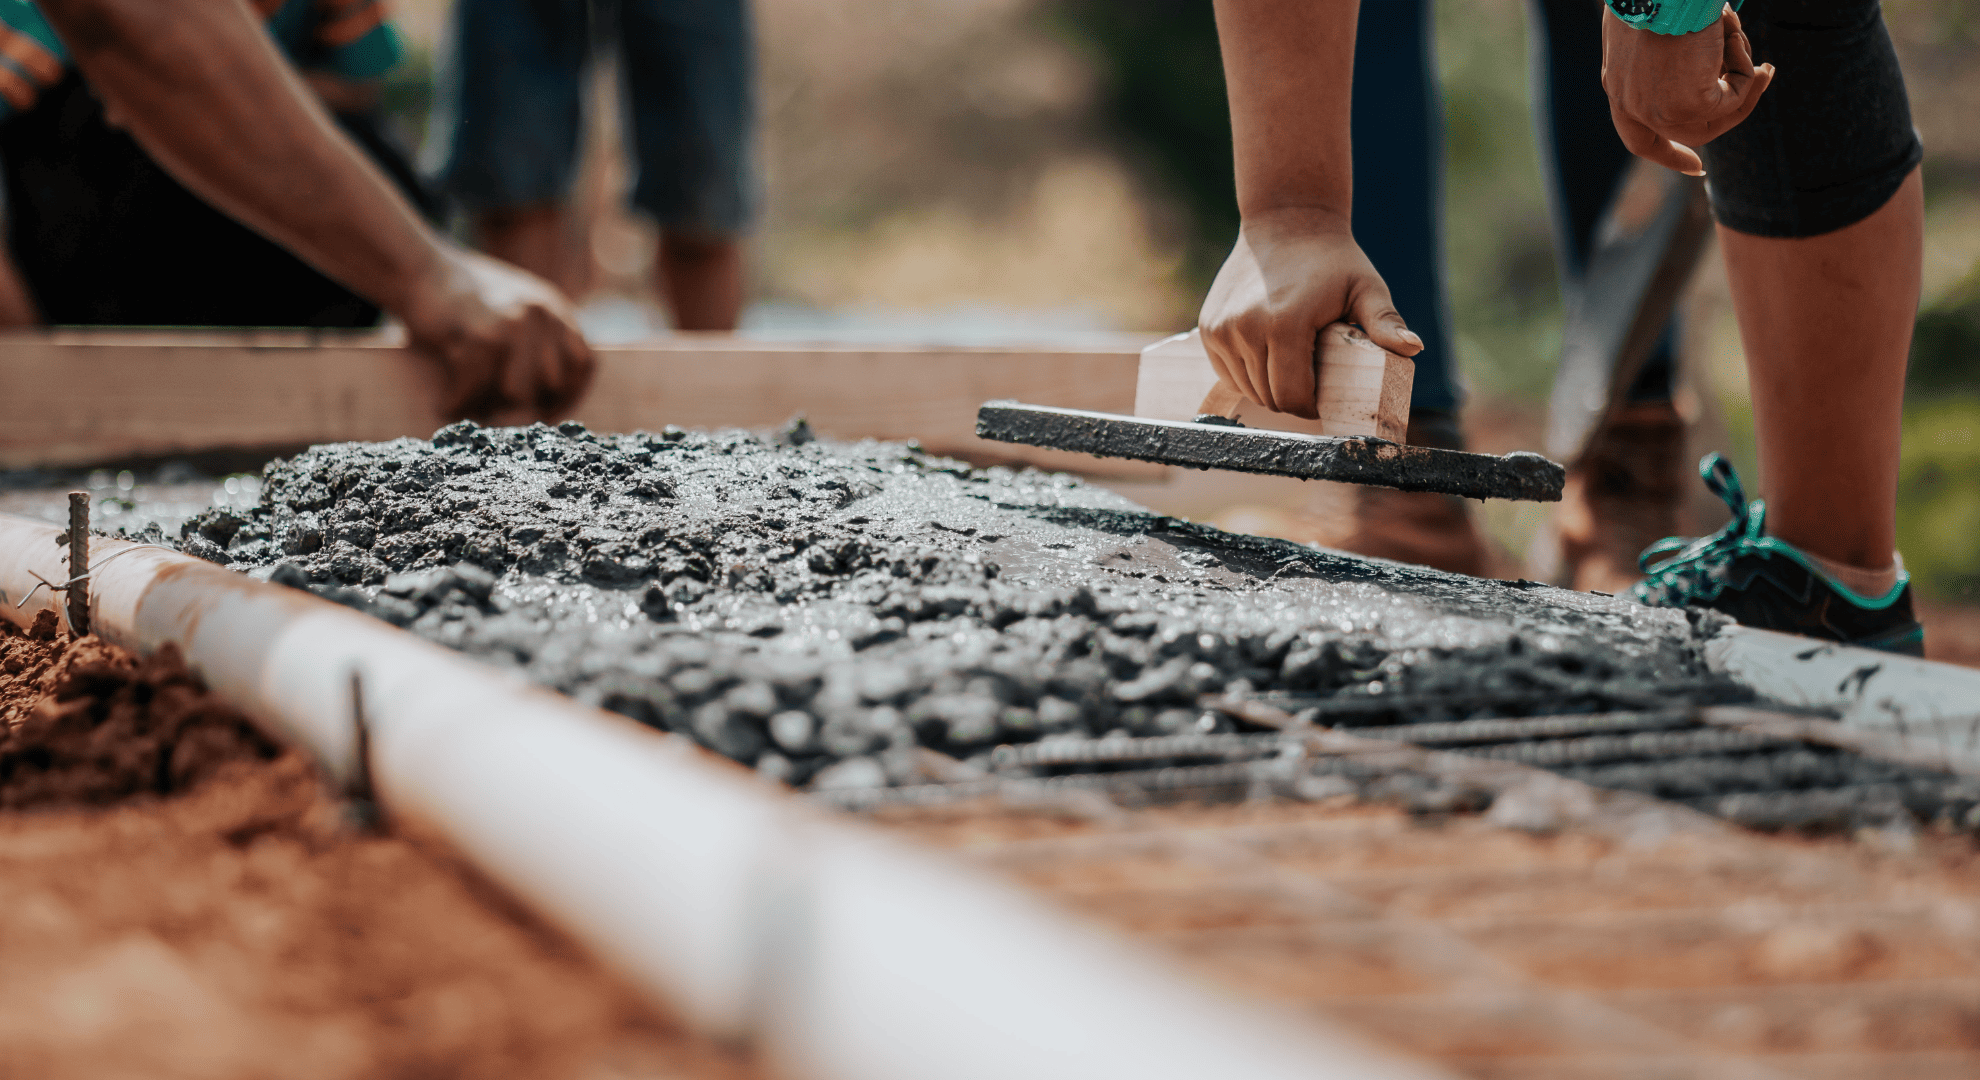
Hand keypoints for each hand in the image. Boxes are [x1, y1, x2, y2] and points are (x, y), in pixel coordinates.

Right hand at [398, 245, 595, 420]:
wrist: (419, 268)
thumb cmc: (463, 297)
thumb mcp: (517, 305)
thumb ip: (540, 339)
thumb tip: (546, 397)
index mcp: (555, 308)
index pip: (583, 363)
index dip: (569, 395)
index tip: (547, 413)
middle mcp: (540, 314)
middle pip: (549, 384)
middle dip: (523, 406)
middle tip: (496, 412)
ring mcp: (512, 323)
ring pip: (515, 392)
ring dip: (488, 406)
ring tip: (468, 405)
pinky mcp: (479, 335)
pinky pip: (476, 388)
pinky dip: (458, 402)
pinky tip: (446, 404)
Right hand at [1197, 208, 1420, 419]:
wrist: (1285, 221)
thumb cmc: (1333, 260)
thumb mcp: (1365, 288)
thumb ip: (1384, 322)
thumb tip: (1413, 348)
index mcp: (1285, 325)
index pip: (1293, 396)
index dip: (1311, 406)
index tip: (1324, 398)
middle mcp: (1245, 329)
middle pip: (1269, 397)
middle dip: (1292, 399)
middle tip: (1312, 383)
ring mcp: (1222, 329)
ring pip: (1247, 388)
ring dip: (1269, 388)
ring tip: (1291, 367)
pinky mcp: (1209, 328)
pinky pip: (1228, 372)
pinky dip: (1247, 375)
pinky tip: (1267, 357)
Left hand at [1601, 3, 1772, 175]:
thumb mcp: (1652, 25)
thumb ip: (1663, 55)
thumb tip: (1696, 63)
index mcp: (1617, 86)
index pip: (1638, 138)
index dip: (1668, 154)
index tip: (1696, 168)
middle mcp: (1632, 105)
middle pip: (1687, 131)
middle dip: (1732, 110)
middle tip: (1763, 75)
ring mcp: (1657, 110)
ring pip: (1715, 118)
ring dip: (1744, 83)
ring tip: (1757, 53)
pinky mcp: (1686, 105)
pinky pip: (1732, 100)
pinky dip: (1744, 68)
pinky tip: (1735, 36)